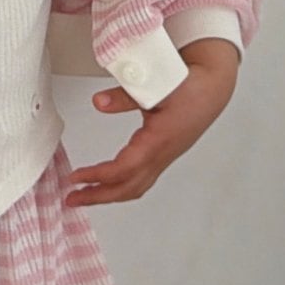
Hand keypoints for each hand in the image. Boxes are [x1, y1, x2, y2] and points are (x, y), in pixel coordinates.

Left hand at [64, 45, 239, 206]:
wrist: (212, 87)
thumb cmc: (188, 85)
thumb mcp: (153, 86)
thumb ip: (123, 96)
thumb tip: (98, 103)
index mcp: (159, 140)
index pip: (124, 168)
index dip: (98, 176)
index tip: (76, 178)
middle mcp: (162, 154)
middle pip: (128, 187)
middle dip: (99, 196)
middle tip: (72, 199)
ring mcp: (164, 157)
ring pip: (136, 186)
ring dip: (109, 194)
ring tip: (85, 195)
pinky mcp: (164, 154)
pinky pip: (142, 179)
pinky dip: (122, 186)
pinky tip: (109, 183)